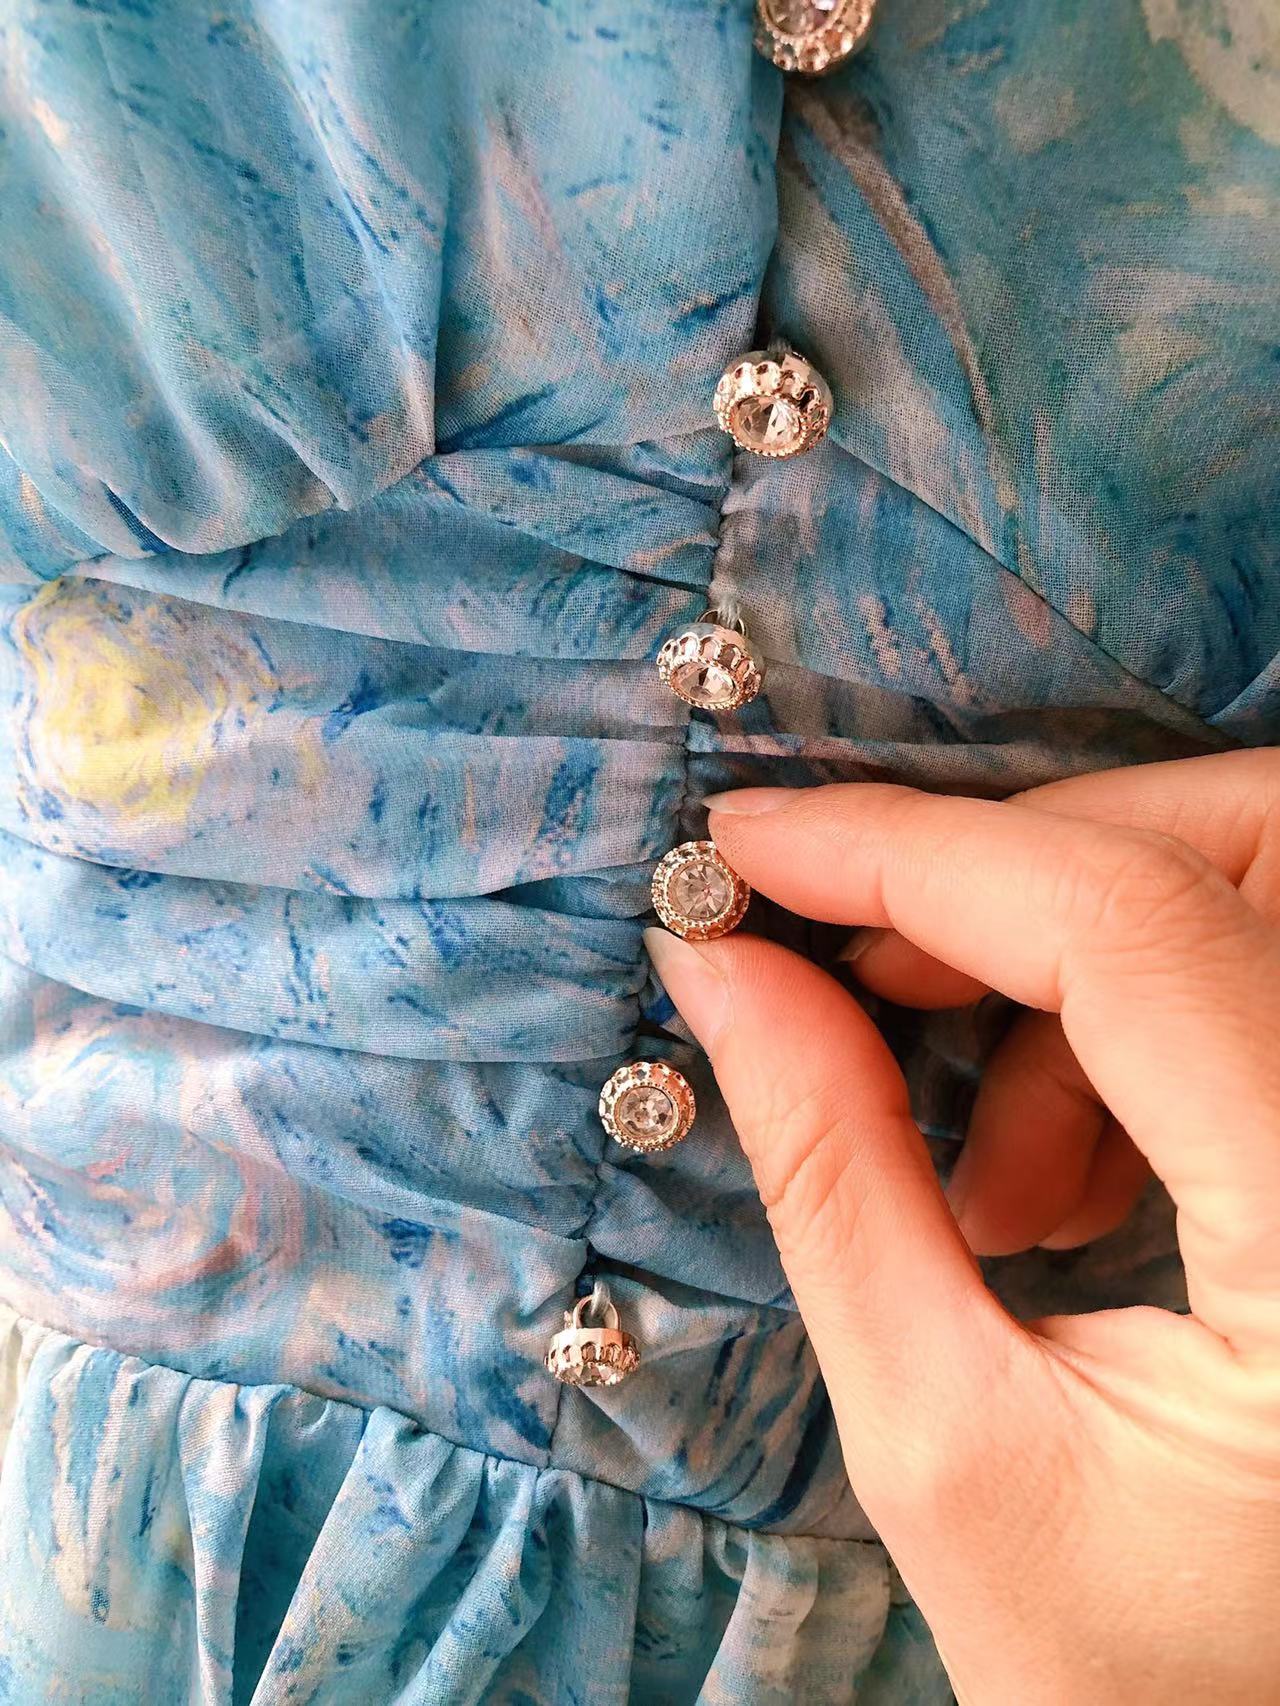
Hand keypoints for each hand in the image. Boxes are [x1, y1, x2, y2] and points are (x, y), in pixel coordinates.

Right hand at [645, 751, 1279, 1705]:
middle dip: (1016, 879)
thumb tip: (720, 965)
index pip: (1133, 932)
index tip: (746, 846)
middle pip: (1239, 851)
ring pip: (1255, 882)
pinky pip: (1265, 967)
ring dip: (1075, 962)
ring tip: (991, 1185)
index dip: (914, 854)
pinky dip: (1138, 1018)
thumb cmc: (1140, 1682)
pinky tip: (1072, 1186)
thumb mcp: (946, 1444)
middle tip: (864, 984)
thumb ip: (830, 1174)